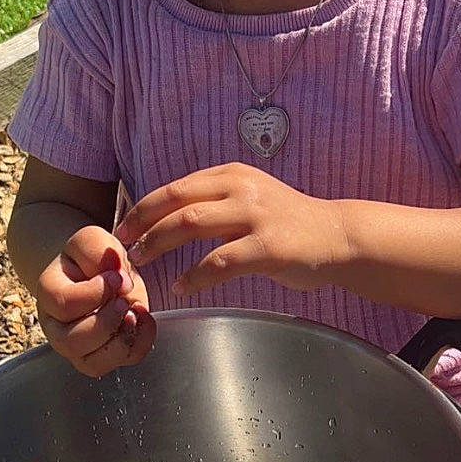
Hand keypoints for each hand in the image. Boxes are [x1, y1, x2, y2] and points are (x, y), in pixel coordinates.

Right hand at [36, 224, 155, 375]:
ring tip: (134, 313)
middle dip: (106, 322)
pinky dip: (140, 344)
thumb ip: (99, 251)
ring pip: (93, 364)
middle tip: (125, 301)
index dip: (96, 292)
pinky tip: (143, 320)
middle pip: (72, 341)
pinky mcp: (100, 357)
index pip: (64, 303)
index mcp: (49, 293)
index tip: (118, 276)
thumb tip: (119, 280)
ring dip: (121, 339)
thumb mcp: (92, 240)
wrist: (97, 272)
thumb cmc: (92, 258)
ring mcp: (76, 347)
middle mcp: (56, 326)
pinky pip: (120, 363)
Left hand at [116, 166, 346, 296]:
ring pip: (190, 224)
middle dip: (141, 226)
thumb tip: (164, 218)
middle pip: (175, 203)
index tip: (123, 230)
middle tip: (124, 250)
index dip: (142, 209)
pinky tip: (181, 287)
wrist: (338, 236)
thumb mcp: (249, 198)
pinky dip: (194, 276)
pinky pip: (219, 261)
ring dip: (158, 245)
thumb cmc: (288, 223)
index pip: (174, 188)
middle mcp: (241, 188)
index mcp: (231, 174)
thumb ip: (213, 202)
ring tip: (141, 264)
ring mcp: (256, 215)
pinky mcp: (268, 246)